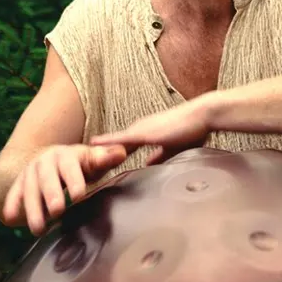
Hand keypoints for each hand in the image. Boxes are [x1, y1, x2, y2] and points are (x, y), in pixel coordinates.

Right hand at [1, 144, 127, 235]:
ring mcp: (30, 172)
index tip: (80, 195)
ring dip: (32, 209)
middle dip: (51, 194)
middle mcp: (45, 161)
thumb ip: (106, 158)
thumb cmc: (80, 164)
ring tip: (38, 229)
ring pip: (30, 190)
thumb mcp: (93, 160)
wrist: (53, 158)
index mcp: (67, 154)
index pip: (71, 167)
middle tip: (57, 211)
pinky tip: (9, 220)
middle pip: (47, 178)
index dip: (75, 180)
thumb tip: (121, 153)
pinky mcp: (19, 182)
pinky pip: (14, 193)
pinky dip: (11, 205)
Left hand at [89, 98, 213, 165]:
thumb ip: (160, 156)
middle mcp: (139, 129)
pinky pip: (122, 140)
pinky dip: (108, 144)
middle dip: (96, 152)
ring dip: (97, 149)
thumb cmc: (193, 130)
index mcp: (145, 133)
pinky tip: (94, 146)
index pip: (121, 146)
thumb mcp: (173, 148)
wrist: (203, 115)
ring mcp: (140, 129)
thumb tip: (148, 165)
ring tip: (79, 156)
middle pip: (112, 143)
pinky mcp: (145, 132)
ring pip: (113, 141)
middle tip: (78, 161)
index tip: (93, 161)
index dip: (106, 153)